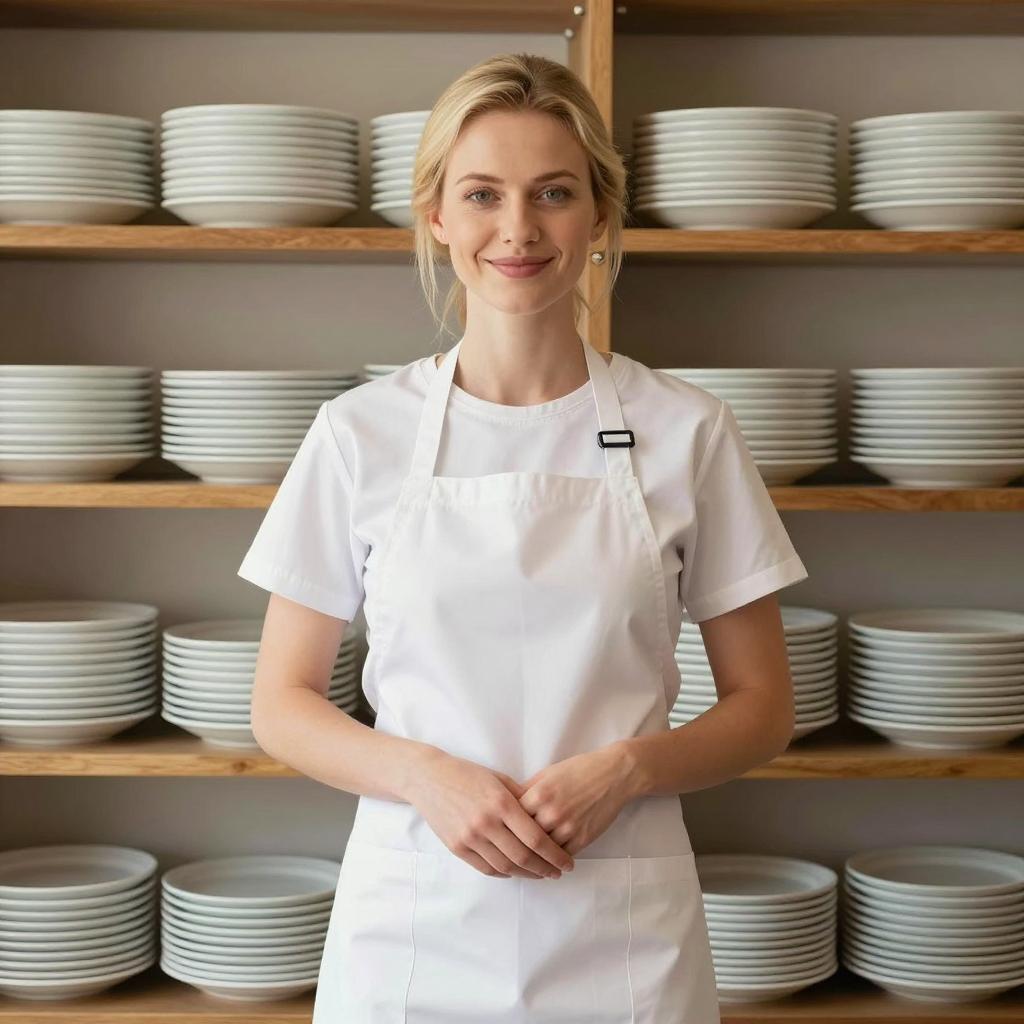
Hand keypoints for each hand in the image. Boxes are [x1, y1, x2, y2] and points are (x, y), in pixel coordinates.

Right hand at [408, 750, 576, 878]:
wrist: (429, 779)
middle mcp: (486, 823)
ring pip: (506, 867)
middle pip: (523, 857)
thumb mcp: (499, 779)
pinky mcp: (457, 847)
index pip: (535, 838)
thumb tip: (547, 818)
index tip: (567, 862)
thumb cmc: (468, 774)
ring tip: (541, 874)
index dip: (555, 855)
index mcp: (501, 803)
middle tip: (559, 873)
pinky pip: (486, 868)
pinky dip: (505, 873)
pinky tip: (516, 871)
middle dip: (546, 869)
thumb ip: (522, 799)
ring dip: (527, 875)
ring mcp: (470, 838)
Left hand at [517, 744, 634, 856]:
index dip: (507, 823)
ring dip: (535, 854)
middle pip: (525, 836)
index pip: (512, 817)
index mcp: (539, 794)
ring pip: (542, 850)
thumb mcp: (548, 773)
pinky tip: (548, 857)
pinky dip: (553, 857)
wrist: (614, 775)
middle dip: (518, 841)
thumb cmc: (579, 770)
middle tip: (511, 847)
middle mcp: (552, 813)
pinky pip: (561, 855)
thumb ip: (528, 790)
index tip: (503, 828)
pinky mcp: (583, 839)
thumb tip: (510, 806)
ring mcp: (568, 828)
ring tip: (528, 856)